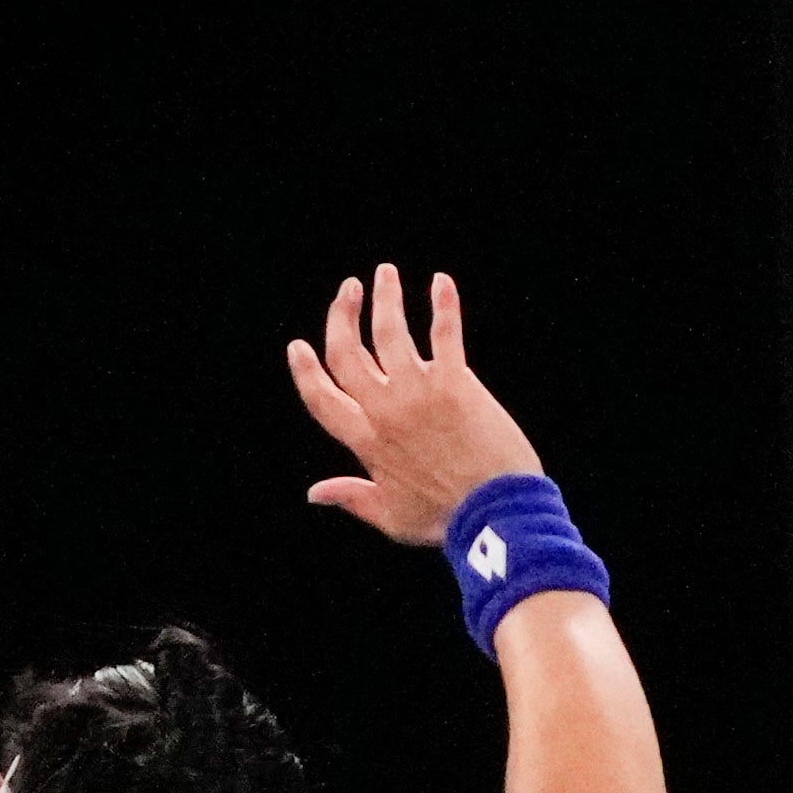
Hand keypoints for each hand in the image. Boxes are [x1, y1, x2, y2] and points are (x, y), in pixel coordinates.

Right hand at [285, 264, 542, 550]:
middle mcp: (385, 410)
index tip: (298, 346)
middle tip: (346, 291)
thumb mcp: (389, 516)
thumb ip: (351, 496)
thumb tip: (314, 493)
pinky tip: (440, 281)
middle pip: (348, 353)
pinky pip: (446, 333)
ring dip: (385, 298)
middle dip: (341, 316)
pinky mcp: (457, 383)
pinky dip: (443, 304)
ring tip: (384, 273)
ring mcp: (420, 392)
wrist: (494, 514)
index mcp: (365, 441)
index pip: (322, 397)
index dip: (306, 370)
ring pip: (390, 333)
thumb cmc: (444, 519)